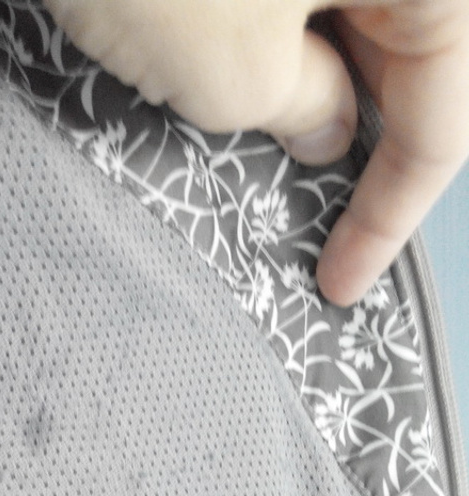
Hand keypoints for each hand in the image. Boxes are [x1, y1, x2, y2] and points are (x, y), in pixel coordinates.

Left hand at [43, 0, 468, 306]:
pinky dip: (279, 39)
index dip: (390, 216)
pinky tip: (238, 75)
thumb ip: (302, 111)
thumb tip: (326, 126)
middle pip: (411, 55)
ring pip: (353, 15)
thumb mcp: (233, 70)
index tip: (340, 286)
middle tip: (309, 222)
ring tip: (263, 146)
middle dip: (361, 147)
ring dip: (317, 88)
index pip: (444, 117)